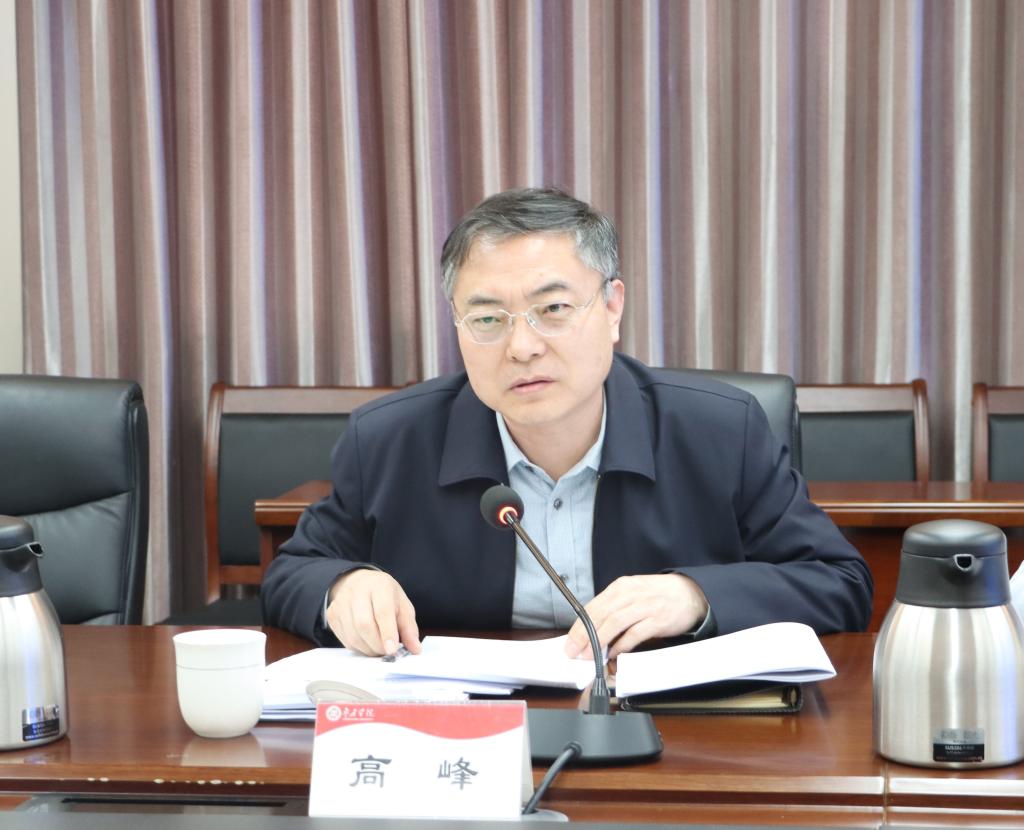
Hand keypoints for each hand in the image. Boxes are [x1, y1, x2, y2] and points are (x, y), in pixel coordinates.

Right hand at [325, 569, 420, 656]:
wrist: (359, 583)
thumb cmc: (385, 596)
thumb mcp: (402, 606)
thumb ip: (409, 628)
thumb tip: (415, 649)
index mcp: (379, 585)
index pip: (382, 611)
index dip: (387, 632)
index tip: (392, 650)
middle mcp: (357, 591)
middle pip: (364, 624)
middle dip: (377, 644)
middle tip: (388, 652)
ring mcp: (341, 603)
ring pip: (353, 635)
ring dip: (368, 649)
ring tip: (379, 648)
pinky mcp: (332, 615)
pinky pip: (345, 639)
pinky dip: (358, 647)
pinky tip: (367, 643)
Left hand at [564, 573, 707, 659]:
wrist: (689, 593)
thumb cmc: (656, 595)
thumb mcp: (632, 593)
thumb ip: (613, 609)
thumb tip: (591, 631)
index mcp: (621, 587)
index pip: (593, 607)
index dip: (578, 626)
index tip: (569, 642)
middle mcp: (631, 594)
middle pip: (601, 615)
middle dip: (584, 635)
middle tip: (574, 652)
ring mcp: (645, 606)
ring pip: (615, 623)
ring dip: (600, 641)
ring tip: (590, 655)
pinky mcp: (658, 620)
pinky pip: (635, 633)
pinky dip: (623, 645)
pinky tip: (615, 653)